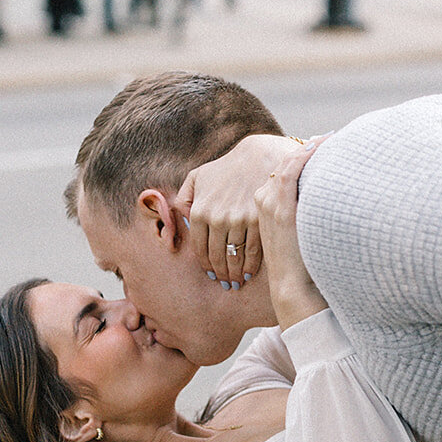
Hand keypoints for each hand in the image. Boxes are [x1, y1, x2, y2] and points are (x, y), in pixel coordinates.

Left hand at [174, 133, 293, 287]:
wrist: (259, 158)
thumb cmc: (226, 169)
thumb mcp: (196, 177)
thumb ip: (183, 199)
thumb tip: (181, 221)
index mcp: (200, 210)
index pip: (200, 248)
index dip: (205, 265)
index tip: (211, 274)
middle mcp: (217, 218)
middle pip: (217, 257)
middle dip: (220, 274)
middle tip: (224, 283)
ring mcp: (239, 221)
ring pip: (234, 258)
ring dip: (235, 274)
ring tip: (236, 282)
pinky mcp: (259, 222)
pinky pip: (253, 252)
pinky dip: (250, 266)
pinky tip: (250, 273)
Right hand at [255, 142, 326, 329]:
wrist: (292, 286)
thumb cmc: (303, 264)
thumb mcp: (302, 233)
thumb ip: (307, 214)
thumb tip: (328, 199)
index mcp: (266, 205)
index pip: (283, 170)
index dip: (301, 155)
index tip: (322, 143)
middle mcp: (263, 200)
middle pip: (285, 164)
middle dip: (306, 148)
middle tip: (329, 136)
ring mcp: (269, 203)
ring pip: (288, 164)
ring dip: (309, 148)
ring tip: (329, 137)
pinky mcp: (280, 208)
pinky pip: (291, 171)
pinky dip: (305, 155)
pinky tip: (321, 144)